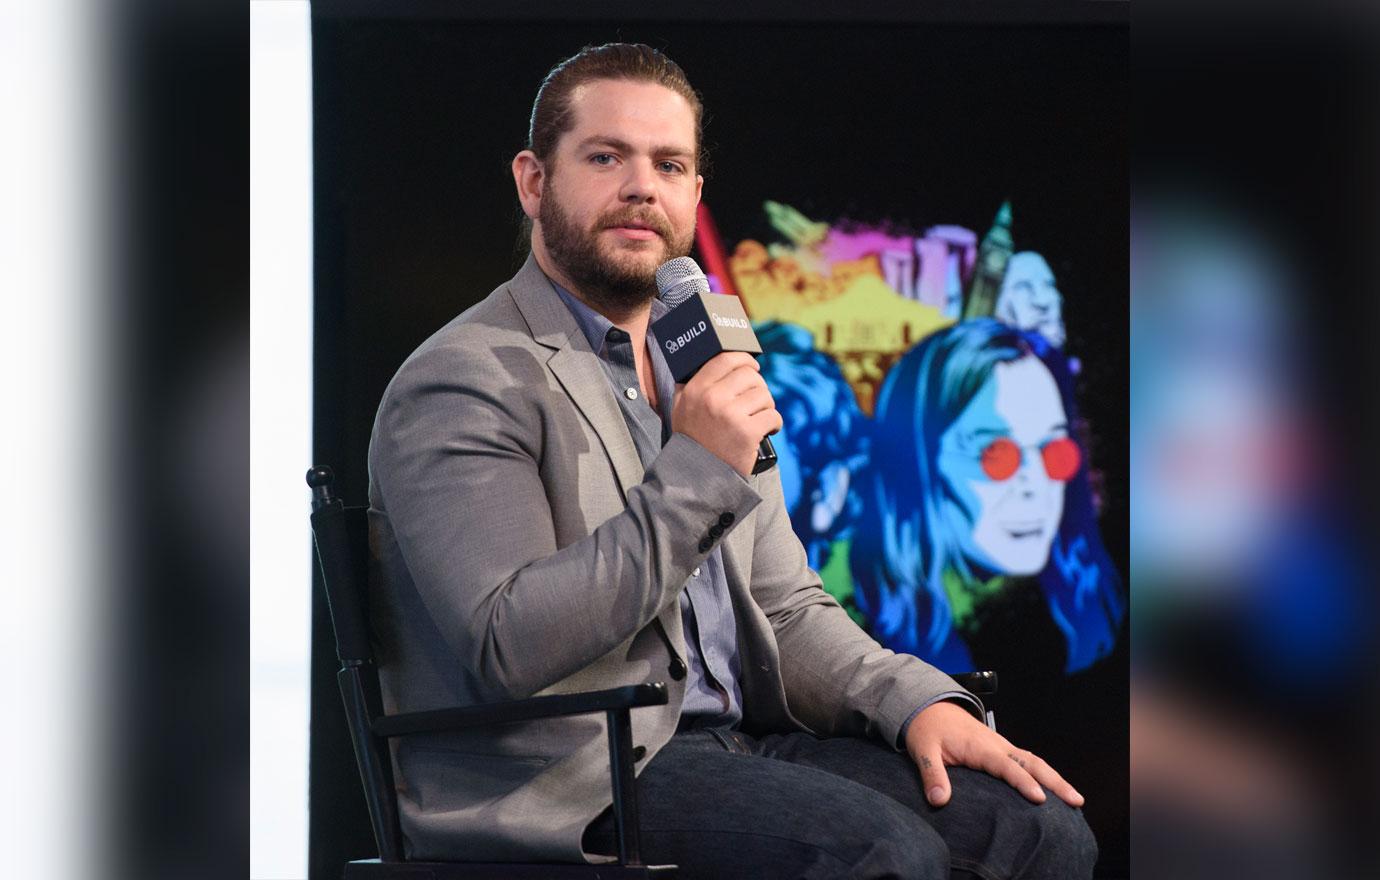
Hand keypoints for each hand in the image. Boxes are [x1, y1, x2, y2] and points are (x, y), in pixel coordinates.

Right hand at [672, 352, 781, 476]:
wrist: (697, 476)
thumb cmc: (692, 439)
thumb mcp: (680, 408)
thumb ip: (689, 384)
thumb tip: (708, 360)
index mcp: (696, 389)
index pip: (726, 359)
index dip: (744, 359)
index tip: (753, 367)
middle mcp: (712, 398)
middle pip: (750, 376)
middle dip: (758, 387)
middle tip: (756, 401)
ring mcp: (730, 415)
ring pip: (764, 396)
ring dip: (766, 407)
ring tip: (758, 419)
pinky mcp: (747, 432)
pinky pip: (773, 416)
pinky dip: (774, 424)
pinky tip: (766, 431)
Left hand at [904, 700, 1083, 808]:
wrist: (929, 706)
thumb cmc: (926, 729)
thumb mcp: (922, 750)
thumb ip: (932, 774)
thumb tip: (939, 800)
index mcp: (980, 746)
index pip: (1006, 766)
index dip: (1023, 782)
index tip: (1040, 799)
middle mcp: (997, 745)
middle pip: (1032, 763)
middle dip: (1055, 782)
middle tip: (1077, 801)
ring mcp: (1001, 746)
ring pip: (1035, 761)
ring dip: (1055, 779)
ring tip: (1076, 800)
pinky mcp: (1000, 749)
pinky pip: (1027, 761)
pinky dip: (1044, 774)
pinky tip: (1054, 790)